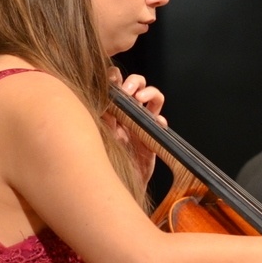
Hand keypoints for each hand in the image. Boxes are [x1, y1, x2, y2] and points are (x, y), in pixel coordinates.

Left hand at [105, 68, 166, 183]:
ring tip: (141, 98)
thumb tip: (100, 98)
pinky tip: (154, 123)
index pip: (117, 84)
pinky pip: (162, 123)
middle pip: (137, 85)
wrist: (116, 185)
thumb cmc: (103, 160)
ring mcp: (143, 123)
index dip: (116, 77)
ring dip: (150, 93)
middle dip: (135, 82)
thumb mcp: (100, 135)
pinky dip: (160, 120)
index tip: (113, 81)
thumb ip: (102, 118)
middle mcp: (129, 113)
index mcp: (113, 108)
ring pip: (154, 98)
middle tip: (128, 90)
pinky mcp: (153, 136)